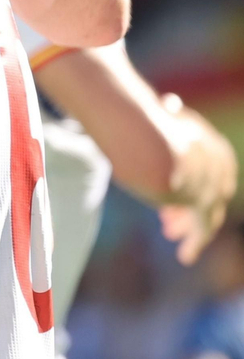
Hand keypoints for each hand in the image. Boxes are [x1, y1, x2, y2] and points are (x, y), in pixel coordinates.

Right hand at [159, 99, 236, 265]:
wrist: (143, 137)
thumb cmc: (141, 120)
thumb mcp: (161, 116)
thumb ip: (167, 119)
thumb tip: (170, 103)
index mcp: (213, 146)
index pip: (212, 172)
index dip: (194, 186)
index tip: (170, 198)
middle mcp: (218, 167)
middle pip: (211, 194)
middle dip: (190, 208)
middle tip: (169, 223)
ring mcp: (211, 184)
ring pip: (207, 213)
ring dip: (190, 226)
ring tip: (170, 234)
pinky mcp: (200, 202)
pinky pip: (202, 229)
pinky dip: (195, 242)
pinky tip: (186, 256)